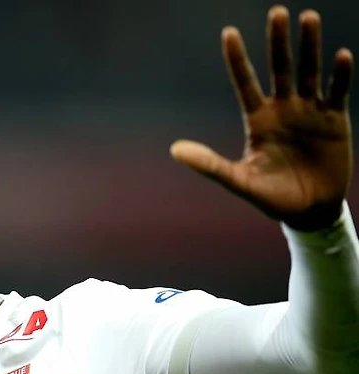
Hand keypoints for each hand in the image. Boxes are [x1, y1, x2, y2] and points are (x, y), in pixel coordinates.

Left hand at [170, 6, 353, 230]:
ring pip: (309, 72)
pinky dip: (339, 76)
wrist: (309, 212)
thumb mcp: (239, 181)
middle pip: (279, 68)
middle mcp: (283, 109)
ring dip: (310, 46)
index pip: (244, 82)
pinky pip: (338, 92)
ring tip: (309, 18)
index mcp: (258, 120)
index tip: (228, 32)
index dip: (237, 59)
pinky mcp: (334, 120)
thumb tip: (174, 150)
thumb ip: (210, 164)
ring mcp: (309, 112)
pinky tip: (340, 56)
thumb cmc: (271, 196)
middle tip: (278, 12)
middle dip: (279, 41)